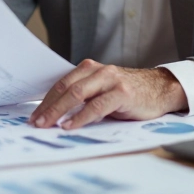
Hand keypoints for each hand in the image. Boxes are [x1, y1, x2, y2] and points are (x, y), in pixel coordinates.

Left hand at [30, 60, 187, 129]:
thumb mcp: (101, 90)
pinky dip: (81, 117)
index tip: (34, 115)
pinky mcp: (122, 93)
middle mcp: (98, 70)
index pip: (61, 84)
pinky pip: (97, 106)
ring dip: (59, 112)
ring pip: (77, 95)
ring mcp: (110, 80)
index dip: (45, 100)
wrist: (159, 89)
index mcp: (89, 68)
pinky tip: (70, 126)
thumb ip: (83, 96)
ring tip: (48, 125)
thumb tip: (56, 113)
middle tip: (36, 122)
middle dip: (48, 107)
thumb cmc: (128, 93)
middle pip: (65, 89)